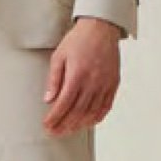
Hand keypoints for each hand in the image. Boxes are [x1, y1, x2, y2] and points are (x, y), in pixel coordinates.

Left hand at [42, 17, 121, 135]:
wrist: (101, 28)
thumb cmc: (78, 40)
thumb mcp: (59, 56)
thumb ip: (54, 79)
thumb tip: (48, 100)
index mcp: (77, 75)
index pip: (64, 104)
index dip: (55, 118)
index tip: (47, 125)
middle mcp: (92, 82)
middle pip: (77, 112)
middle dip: (64, 125)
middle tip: (55, 133)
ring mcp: (105, 84)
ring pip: (92, 112)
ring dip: (79, 124)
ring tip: (69, 130)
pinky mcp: (113, 83)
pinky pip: (106, 106)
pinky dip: (97, 117)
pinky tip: (89, 122)